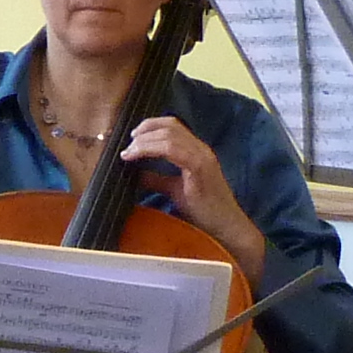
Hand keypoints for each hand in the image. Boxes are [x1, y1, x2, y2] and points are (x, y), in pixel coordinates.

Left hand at [117, 114, 260, 273]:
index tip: (132, 138)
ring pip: (169, 135)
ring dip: (144, 141)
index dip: (150, 126)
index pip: (173, 126)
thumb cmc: (203, 211)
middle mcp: (201, 149)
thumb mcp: (173, 190)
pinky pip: (172, 150)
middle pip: (170, 125)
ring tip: (129, 152)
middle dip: (144, 131)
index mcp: (196, 151)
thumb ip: (155, 179)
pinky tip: (136, 156)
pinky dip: (150, 149)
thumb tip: (134, 172)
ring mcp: (202, 157)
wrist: (225, 227)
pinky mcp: (199, 168)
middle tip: (127, 146)